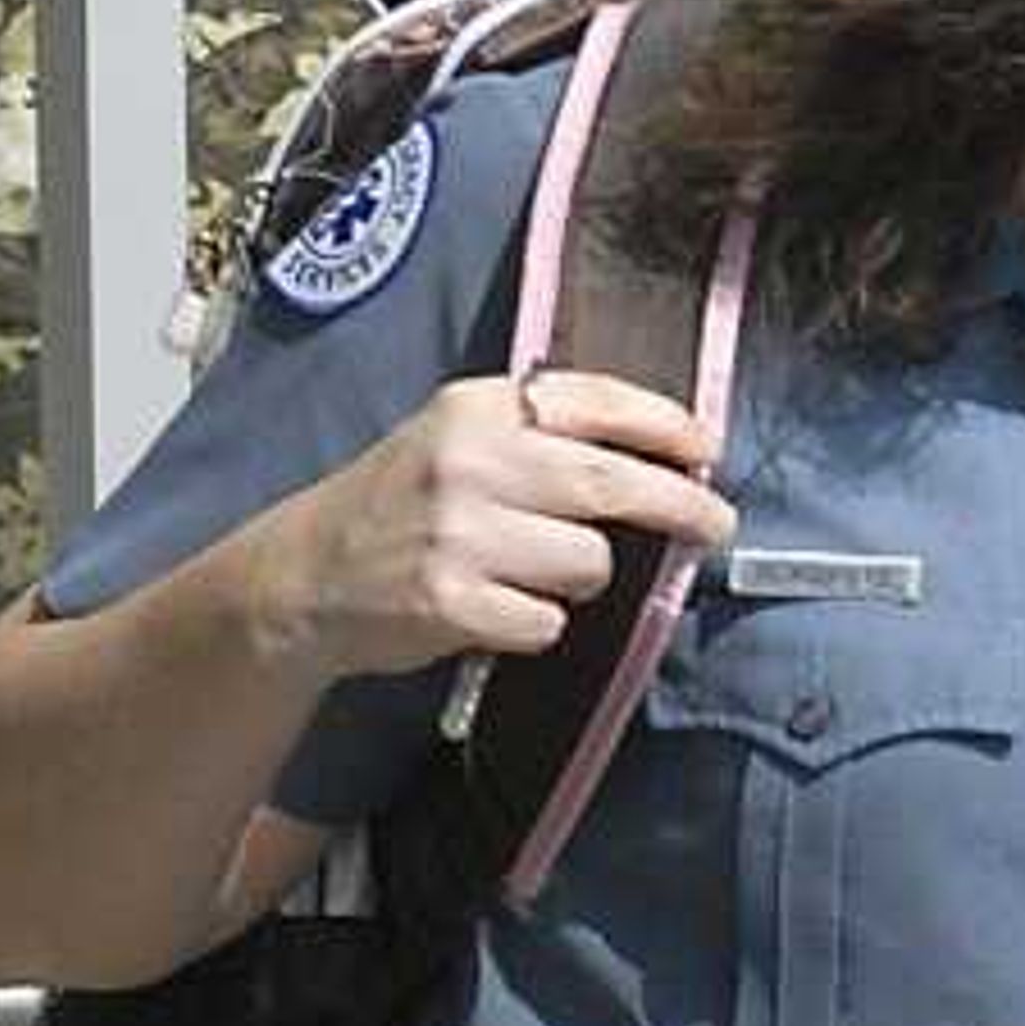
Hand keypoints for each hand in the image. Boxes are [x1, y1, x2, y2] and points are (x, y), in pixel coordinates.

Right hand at [261, 368, 734, 683]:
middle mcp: (469, 460)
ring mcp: (459, 533)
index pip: (592, 401)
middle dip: (679, 506)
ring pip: (588, 562)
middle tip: (717, 523)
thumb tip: (656, 455)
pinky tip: (496, 610)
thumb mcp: (455, 437)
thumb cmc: (402, 505)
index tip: (707, 449)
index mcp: (477, 407)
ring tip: (530, 573)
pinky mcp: (453, 601)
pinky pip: (548, 621)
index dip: (663, 425)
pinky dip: (536, 624)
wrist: (307, 572)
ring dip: (580, 578)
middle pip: (611, 484)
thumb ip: (539, 435)